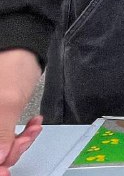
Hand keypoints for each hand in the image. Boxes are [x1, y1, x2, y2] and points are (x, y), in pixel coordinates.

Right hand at [0, 49, 42, 174]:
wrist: (22, 48)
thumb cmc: (11, 64)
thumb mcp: (7, 100)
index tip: (6, 170)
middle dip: (9, 151)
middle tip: (26, 139)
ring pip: (0, 147)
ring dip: (18, 142)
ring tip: (33, 129)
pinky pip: (6, 137)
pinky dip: (22, 134)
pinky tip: (33, 126)